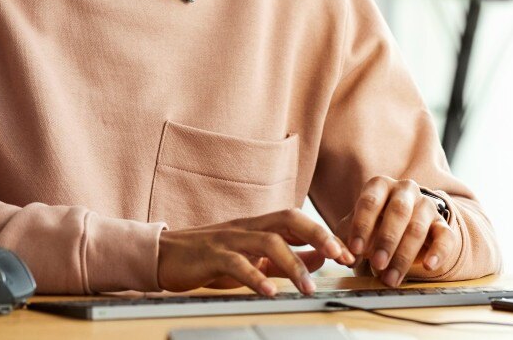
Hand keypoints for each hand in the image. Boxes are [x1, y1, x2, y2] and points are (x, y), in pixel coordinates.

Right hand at [157, 209, 355, 295]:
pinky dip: (255, 278)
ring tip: (307, 288)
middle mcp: (247, 226)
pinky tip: (269, 292)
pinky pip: (237, 263)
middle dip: (318, 235)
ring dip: (293, 265)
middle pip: (289, 219)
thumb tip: (320, 259)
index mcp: (258, 225)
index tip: (348, 253)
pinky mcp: (211, 255)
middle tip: (340, 256)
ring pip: (268, 242)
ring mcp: (229, 239)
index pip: (298, 221)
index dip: (325, 234)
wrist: (163, 255)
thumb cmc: (208, 257)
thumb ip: (284, 258)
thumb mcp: (251, 257)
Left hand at [344, 176, 454, 286]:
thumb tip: (343, 257)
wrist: (403, 224)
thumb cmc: (373, 224)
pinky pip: (445, 236)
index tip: (355, 250)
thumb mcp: (356, 228)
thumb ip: (345, 241)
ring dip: (404, 255)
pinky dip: (438, 252)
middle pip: (398, 211)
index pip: (370, 201)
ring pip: (418, 227)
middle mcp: (405, 190)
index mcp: (380, 186)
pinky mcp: (442, 224)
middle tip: (376, 264)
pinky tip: (428, 266)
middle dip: (386, 240)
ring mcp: (426, 205)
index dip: (362, 226)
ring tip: (391, 277)